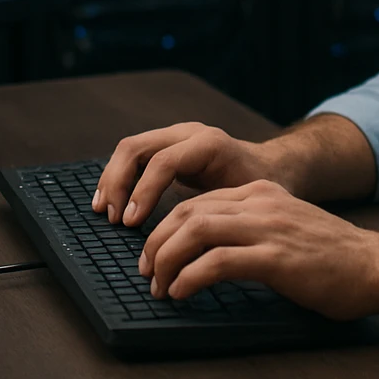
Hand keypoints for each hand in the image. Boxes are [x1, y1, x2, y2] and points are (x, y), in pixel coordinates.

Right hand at [91, 122, 285, 226]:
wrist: (274, 168)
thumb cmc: (264, 191)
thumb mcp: (247, 203)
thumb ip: (218, 216)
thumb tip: (186, 244)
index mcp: (209, 144)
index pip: (163, 162)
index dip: (143, 192)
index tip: (131, 224)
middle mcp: (188, 134)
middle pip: (137, 147)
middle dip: (118, 183)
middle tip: (113, 219)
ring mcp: (176, 137)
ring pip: (130, 149)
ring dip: (112, 179)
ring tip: (104, 212)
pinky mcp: (167, 147)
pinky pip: (134, 156)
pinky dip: (118, 177)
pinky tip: (110, 202)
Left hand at [137, 179, 378, 320]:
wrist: (377, 266)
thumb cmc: (334, 258)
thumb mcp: (287, 228)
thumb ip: (253, 229)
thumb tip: (211, 251)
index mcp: (261, 192)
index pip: (198, 200)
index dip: (167, 227)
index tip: (155, 254)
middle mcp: (260, 203)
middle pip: (188, 212)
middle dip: (157, 242)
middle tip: (147, 272)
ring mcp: (268, 228)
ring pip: (195, 231)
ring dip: (167, 259)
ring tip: (159, 285)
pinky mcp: (275, 258)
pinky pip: (217, 262)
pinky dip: (190, 276)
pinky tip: (181, 292)